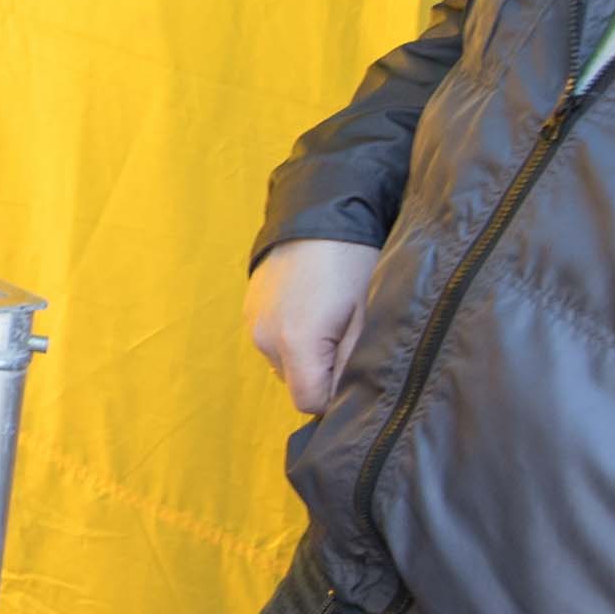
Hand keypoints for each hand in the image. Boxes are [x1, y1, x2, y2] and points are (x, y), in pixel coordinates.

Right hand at [245, 238, 381, 415]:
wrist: (319, 211)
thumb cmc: (352, 261)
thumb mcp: (365, 317)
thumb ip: (351, 365)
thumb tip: (343, 400)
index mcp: (295, 342)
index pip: (309, 402)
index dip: (335, 394)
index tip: (353, 367)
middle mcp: (265, 338)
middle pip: (295, 383)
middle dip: (321, 371)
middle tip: (345, 334)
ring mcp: (253, 323)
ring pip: (284, 362)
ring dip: (305, 353)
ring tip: (328, 316)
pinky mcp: (250, 309)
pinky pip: (273, 340)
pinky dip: (291, 335)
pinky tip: (310, 307)